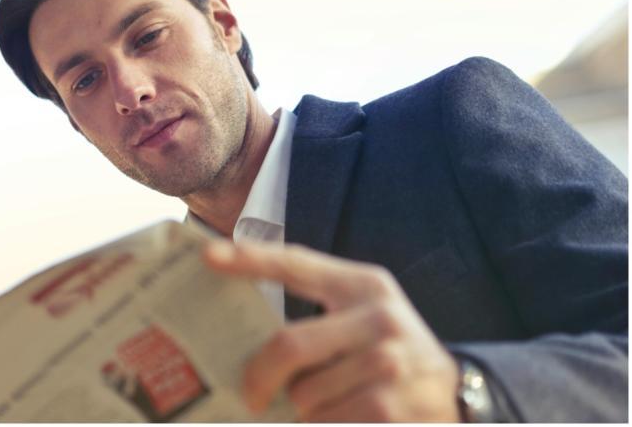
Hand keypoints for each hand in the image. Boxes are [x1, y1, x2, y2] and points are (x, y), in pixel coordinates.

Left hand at [203, 240, 460, 421]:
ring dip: (300, 413)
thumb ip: (317, 319)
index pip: (296, 264)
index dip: (250, 259)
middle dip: (259, 378)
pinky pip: (327, 424)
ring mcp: (390, 364)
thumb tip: (249, 346)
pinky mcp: (392, 409)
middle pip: (289, 346)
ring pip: (305, 396)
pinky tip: (341, 421)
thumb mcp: (363, 318)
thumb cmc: (391, 354)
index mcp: (363, 285)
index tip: (208, 256)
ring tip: (316, 411)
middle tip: (252, 395)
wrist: (457, 395)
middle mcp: (379, 317)